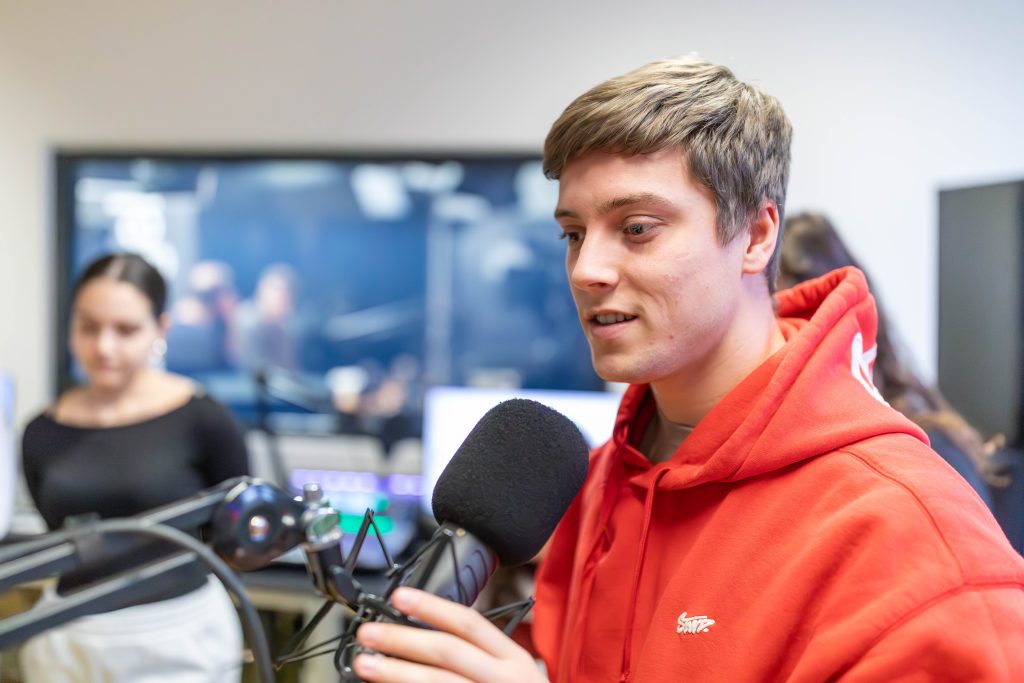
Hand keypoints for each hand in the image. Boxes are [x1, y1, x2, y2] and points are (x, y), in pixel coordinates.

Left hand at [352, 587, 546, 682]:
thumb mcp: (510, 672)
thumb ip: (477, 654)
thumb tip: (421, 635)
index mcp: (511, 659)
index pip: (468, 623)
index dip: (432, 607)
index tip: (399, 597)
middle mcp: (501, 680)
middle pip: (446, 651)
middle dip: (402, 638)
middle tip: (369, 632)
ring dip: (395, 672)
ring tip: (365, 664)